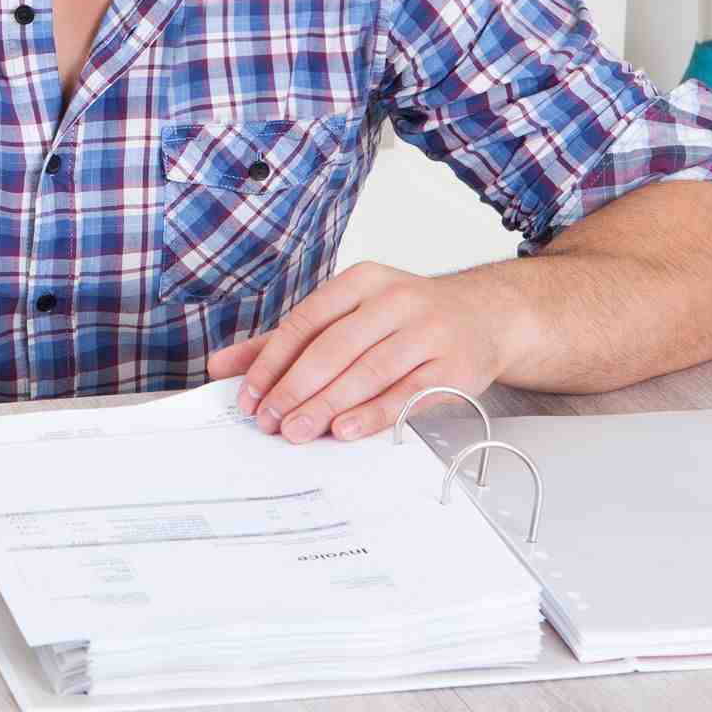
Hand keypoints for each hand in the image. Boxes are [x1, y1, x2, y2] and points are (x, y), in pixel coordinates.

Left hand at [206, 261, 524, 443]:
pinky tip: (344, 429)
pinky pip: (407, 394)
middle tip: (269, 420)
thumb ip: (287, 340)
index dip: (271, 361)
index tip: (249, 394)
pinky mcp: (456, 366)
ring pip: (368, 372)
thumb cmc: (406, 318)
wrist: (488, 315)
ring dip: (327, 405)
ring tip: (296, 431)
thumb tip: (223, 366)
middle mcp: (396, 300)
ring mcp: (429, 332)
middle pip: (333, 349)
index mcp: (362, 281)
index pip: (305, 321)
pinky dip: (373, 414)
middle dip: (295, 388)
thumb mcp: (349, 314)